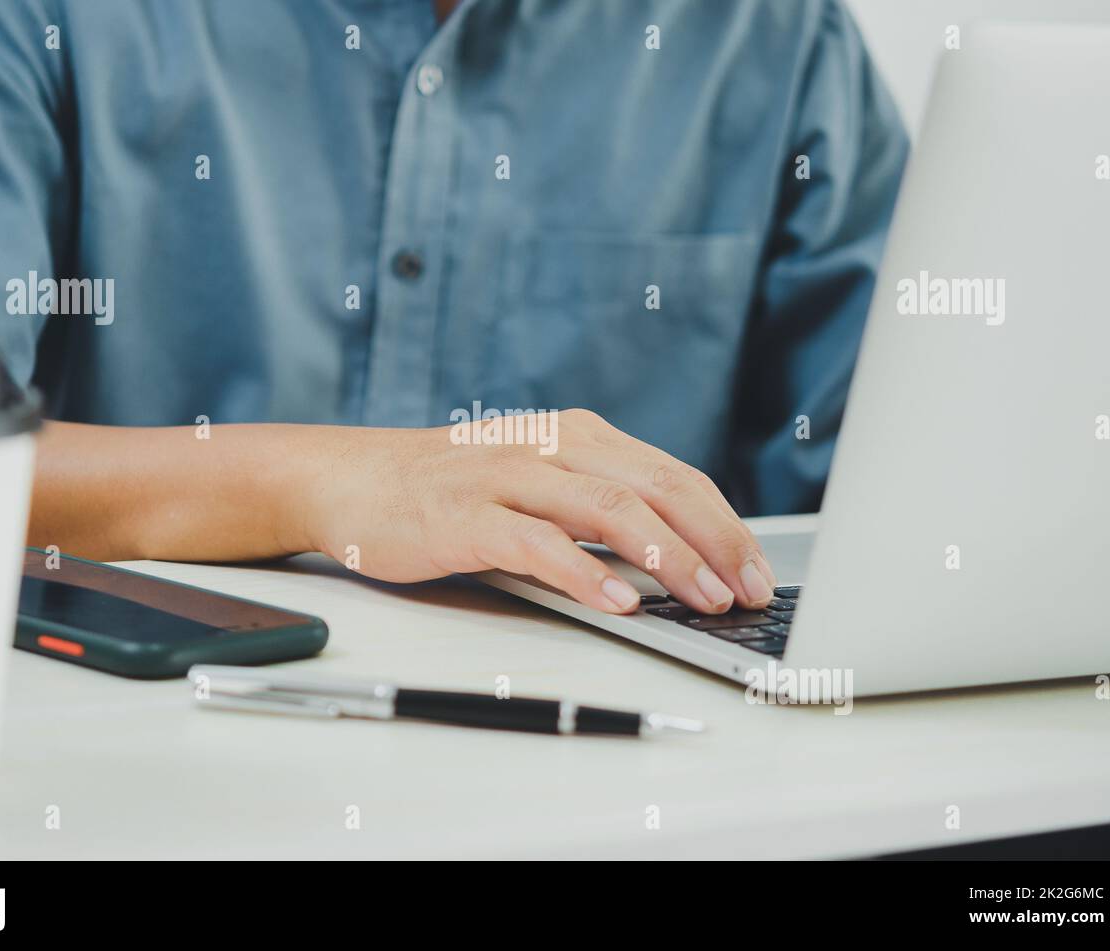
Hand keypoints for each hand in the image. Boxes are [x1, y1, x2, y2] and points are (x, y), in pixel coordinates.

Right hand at [301, 409, 776, 613]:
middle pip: (655, 487)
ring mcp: (507, 476)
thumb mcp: (536, 482)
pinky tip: (615, 600)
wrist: (352, 481)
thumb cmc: (450, 492)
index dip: (724, 525)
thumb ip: (596, 507)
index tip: (756, 572)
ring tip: (704, 598)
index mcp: (577, 436)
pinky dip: (584, 572)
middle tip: (748, 593)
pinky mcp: (466, 514)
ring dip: (667, 556)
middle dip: (714, 542)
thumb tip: (676, 559)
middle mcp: (550, 446)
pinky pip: (537, 542)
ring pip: (608, 508)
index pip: (672, 476)